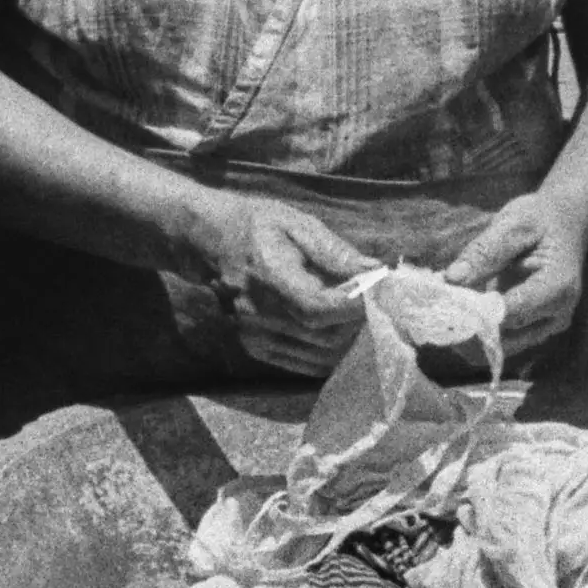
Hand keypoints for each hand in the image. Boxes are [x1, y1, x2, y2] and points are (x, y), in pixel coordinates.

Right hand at [190, 191, 375, 369]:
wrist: (209, 240)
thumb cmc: (257, 225)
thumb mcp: (297, 224)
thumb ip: (336, 252)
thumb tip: (376, 270)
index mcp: (268, 276)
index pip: (317, 308)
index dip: (354, 306)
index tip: (378, 290)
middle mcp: (257, 313)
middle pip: (326, 337)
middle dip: (358, 321)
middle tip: (371, 298)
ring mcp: (254, 334)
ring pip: (321, 356)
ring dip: (348, 338)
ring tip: (354, 311)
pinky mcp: (255, 347)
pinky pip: (306, 364)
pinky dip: (330, 351)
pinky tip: (337, 326)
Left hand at [443, 189, 587, 354]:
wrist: (567, 224)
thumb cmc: (541, 219)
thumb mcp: (514, 223)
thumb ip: (485, 251)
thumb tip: (451, 279)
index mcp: (557, 287)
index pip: (511, 312)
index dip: (473, 312)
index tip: (440, 302)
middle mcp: (555, 314)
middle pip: (504, 339)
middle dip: (467, 328)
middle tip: (434, 307)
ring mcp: (545, 326)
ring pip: (498, 348)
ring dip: (468, 334)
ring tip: (442, 308)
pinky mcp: (533, 330)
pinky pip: (500, 342)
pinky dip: (476, 332)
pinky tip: (458, 310)